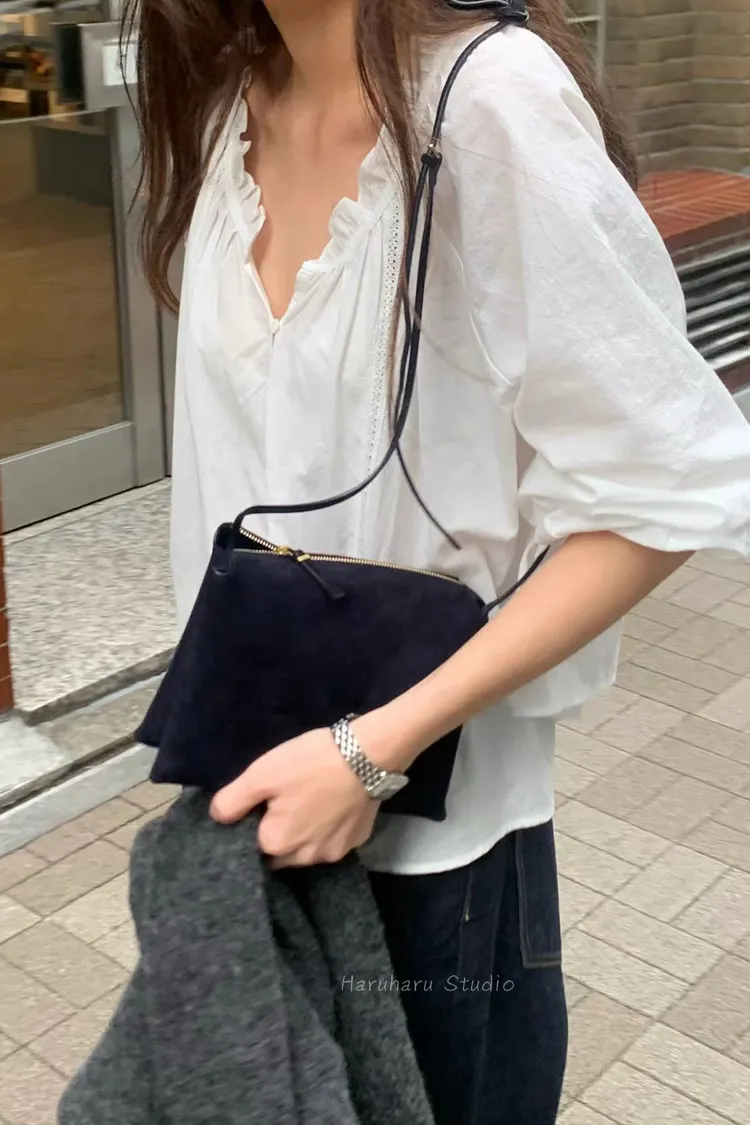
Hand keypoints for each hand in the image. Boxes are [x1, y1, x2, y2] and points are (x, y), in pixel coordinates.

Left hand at [209, 727, 379, 867]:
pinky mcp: (357, 842)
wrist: (369, 755)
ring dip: (303, 835)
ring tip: (310, 803)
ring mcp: (334, 853)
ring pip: (307, 851)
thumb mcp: (262, 773)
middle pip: (280, 854)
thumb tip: (216, 817)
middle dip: (278, 834)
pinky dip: (329, 830)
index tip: (261, 805)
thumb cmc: (311, 763)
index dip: (253, 826)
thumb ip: (232, 800)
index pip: (252, 846)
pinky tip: (332, 807)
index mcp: (277, 845)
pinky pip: (333, 842)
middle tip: (285, 801)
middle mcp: (304, 859)